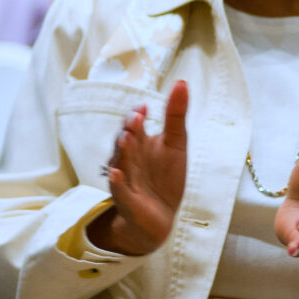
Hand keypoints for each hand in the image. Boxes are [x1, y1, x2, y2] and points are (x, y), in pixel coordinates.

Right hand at [87, 80, 188, 255]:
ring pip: (120, 162)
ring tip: (126, 138)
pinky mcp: (127, 200)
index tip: (144, 106)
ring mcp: (125, 178)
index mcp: (139, 142)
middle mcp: (128, 158)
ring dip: (122, 151)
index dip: (137, 115)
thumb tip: (181, 83)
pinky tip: (117, 174)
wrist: (161, 216)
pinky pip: (119, 190)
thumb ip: (175, 115)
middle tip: (136, 119)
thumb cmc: (165, 176)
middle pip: (124, 140)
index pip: (134, 124)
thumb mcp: (175, 144)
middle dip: (129, 129)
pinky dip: (117, 182)